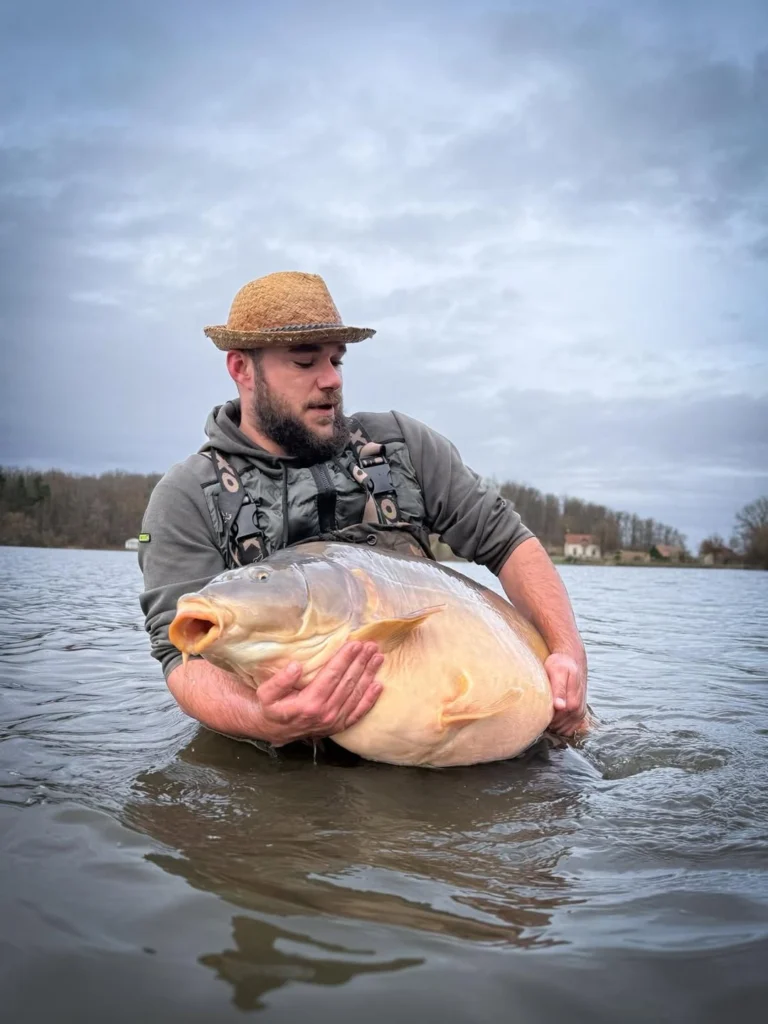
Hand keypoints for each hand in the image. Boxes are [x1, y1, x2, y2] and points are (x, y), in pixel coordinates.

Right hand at [256, 642, 383, 745]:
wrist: (273, 732)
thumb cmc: (271, 707)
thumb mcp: (266, 693)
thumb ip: (280, 681)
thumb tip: (296, 666)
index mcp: (309, 704)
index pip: (332, 676)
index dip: (345, 659)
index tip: (355, 643)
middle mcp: (326, 713)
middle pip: (348, 682)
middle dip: (361, 662)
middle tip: (371, 646)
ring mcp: (334, 721)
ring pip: (356, 695)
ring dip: (368, 675)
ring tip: (378, 658)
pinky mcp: (339, 727)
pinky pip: (358, 713)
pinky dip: (370, 699)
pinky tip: (378, 685)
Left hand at [545, 652, 588, 735]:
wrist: (571, 660)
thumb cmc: (561, 664)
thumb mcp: (557, 672)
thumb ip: (559, 690)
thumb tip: (560, 706)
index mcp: (572, 703)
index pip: (554, 721)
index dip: (543, 717)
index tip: (535, 708)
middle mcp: (578, 711)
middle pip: (557, 727)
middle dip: (546, 721)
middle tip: (537, 707)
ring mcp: (579, 714)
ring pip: (562, 730)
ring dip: (553, 724)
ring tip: (544, 710)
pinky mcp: (579, 714)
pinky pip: (568, 729)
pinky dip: (559, 726)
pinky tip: (551, 715)